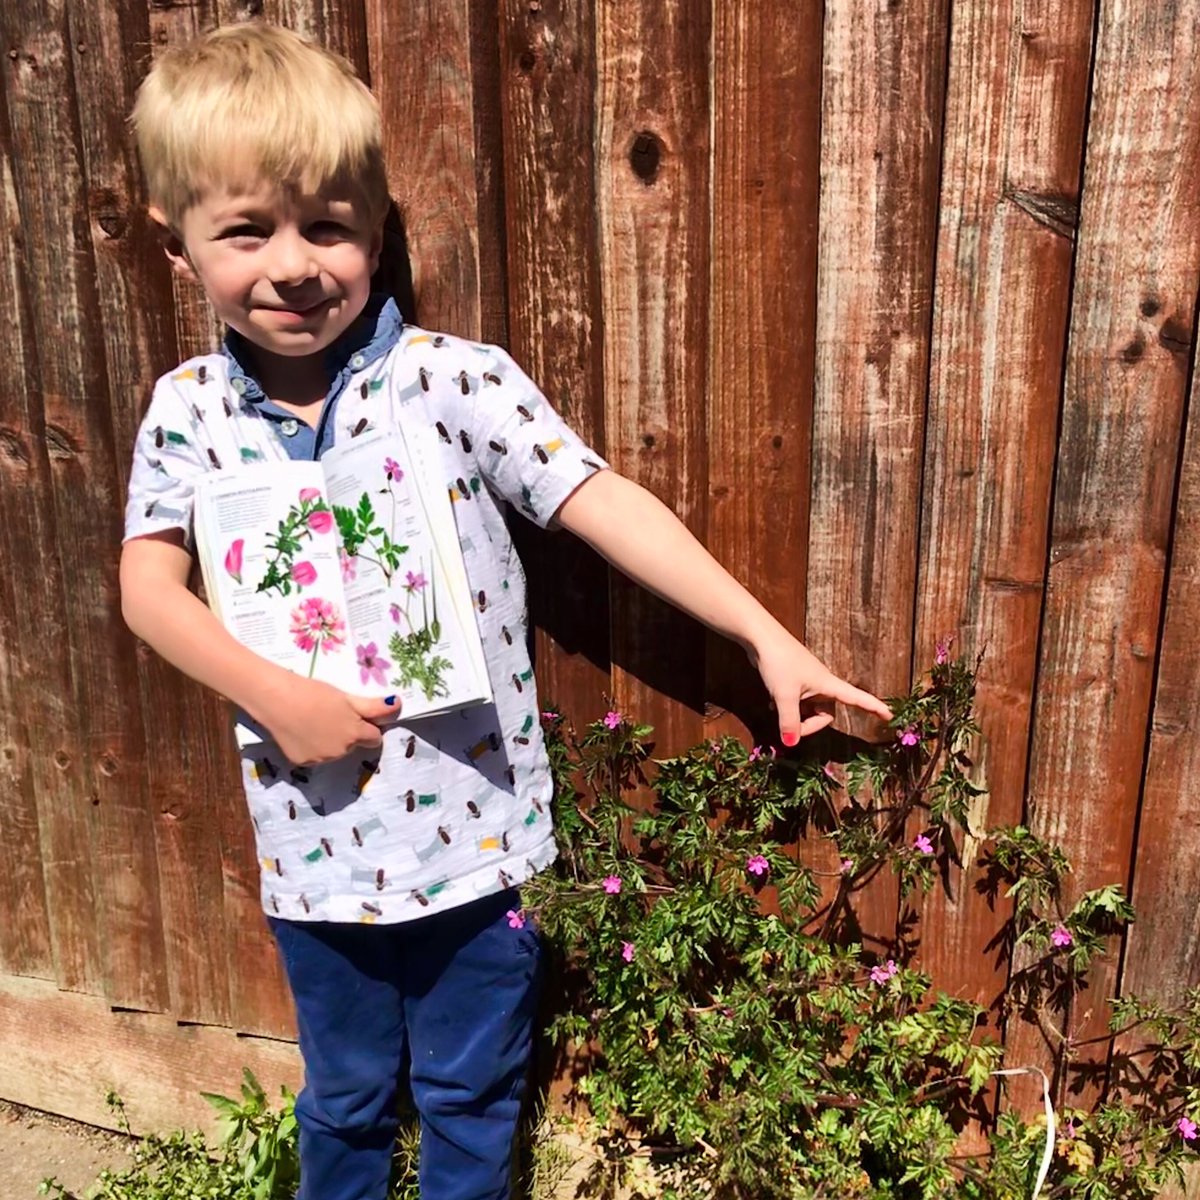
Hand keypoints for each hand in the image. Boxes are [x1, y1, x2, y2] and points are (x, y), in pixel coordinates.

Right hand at [248, 674, 401, 765]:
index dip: (368, 727)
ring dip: (331, 741)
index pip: (374, 738)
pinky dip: (312, 747)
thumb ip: (374, 707)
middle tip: (332, 715)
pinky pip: (315, 757)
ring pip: (335, 752)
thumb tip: (398, 705)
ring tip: (314, 721)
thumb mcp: (347, 697)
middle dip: (349, 734)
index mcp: (355, 734)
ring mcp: (321, 760)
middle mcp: (341, 752)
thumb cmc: (314, 693)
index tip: (357, 717)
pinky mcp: (303, 763)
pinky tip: (302, 731)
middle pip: (353, 745)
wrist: (277, 700)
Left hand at [747, 628, 892, 745]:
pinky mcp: (792, 679)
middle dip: (811, 725)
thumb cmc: (778, 662)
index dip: (874, 708)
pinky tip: (770, 703)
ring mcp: (806, 681)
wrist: (760, 637)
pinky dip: (786, 707)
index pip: (857, 698)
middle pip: (826, 713)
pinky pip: (796, 701)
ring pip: (809, 708)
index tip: (890, 716)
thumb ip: (789, 721)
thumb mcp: (784, 695)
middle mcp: (821, 683)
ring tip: (777, 709)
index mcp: (828, 684)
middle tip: (791, 727)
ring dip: (796, 716)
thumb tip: (791, 744)